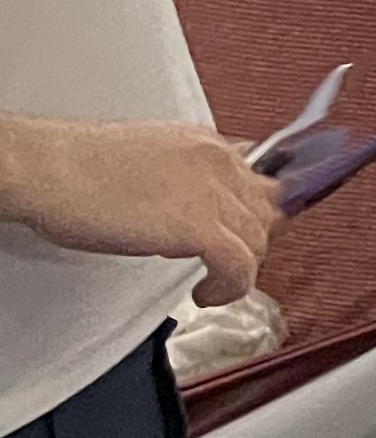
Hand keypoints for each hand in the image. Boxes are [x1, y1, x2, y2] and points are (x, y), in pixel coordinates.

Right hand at [0, 116, 280, 300]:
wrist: (46, 169)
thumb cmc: (77, 168)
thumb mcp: (150, 160)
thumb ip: (185, 177)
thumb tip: (196, 206)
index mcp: (206, 143)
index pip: (259, 181)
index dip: (254, 216)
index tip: (241, 237)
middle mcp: (219, 163)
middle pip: (266, 212)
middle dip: (250, 244)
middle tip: (223, 264)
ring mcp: (211, 193)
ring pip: (258, 241)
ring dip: (239, 269)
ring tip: (210, 281)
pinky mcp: (197, 226)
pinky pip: (241, 266)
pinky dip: (230, 288)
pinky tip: (205, 294)